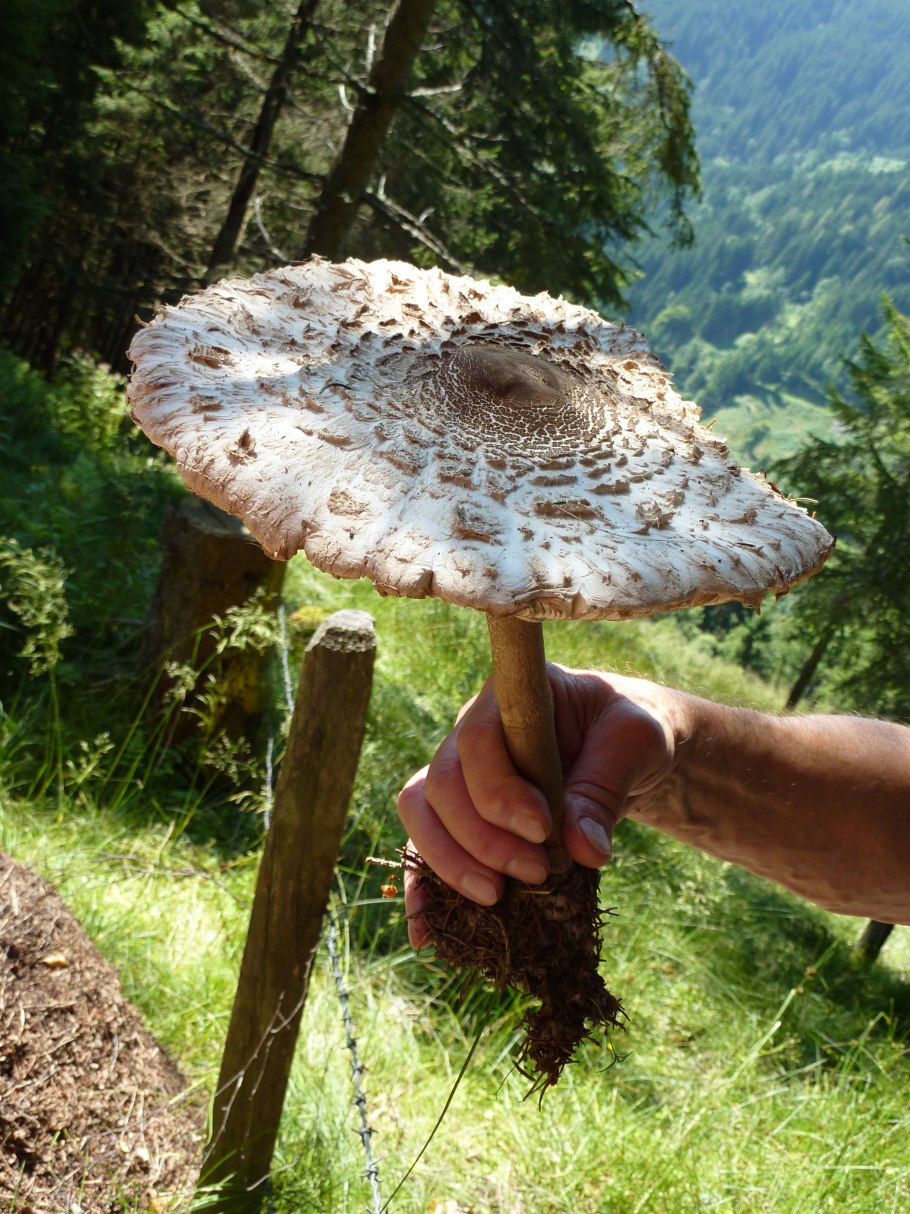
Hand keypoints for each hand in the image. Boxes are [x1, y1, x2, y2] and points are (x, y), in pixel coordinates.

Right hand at [397, 667, 685, 946]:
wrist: (625, 750)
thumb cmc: (629, 732)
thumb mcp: (634, 744)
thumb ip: (604, 788)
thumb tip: (582, 851)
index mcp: (508, 700)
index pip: (476, 740)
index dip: (497, 791)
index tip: (542, 830)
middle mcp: (469, 734)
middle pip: (440, 784)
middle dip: (480, 838)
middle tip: (535, 873)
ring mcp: (460, 776)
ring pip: (422, 814)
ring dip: (449, 863)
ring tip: (495, 900)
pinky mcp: (462, 817)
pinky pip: (426, 847)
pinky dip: (424, 890)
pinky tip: (429, 933)